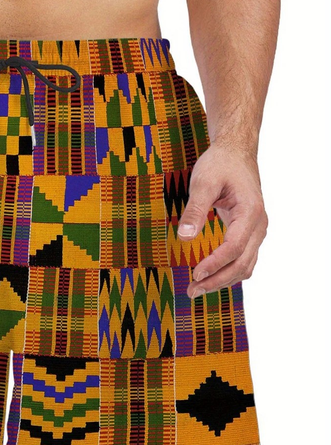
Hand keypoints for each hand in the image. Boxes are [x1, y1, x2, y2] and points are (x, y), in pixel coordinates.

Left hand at [177, 143, 268, 297]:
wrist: (236, 153)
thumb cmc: (221, 164)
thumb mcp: (203, 182)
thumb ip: (195, 210)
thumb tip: (185, 237)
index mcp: (250, 212)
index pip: (234, 247)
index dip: (215, 264)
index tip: (195, 274)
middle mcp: (259, 225)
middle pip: (242, 263)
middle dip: (217, 280)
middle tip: (192, 291)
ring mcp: (256, 231)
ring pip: (245, 266)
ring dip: (222, 281)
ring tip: (197, 289)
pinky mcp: (249, 234)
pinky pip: (243, 260)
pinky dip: (228, 273)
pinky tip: (210, 278)